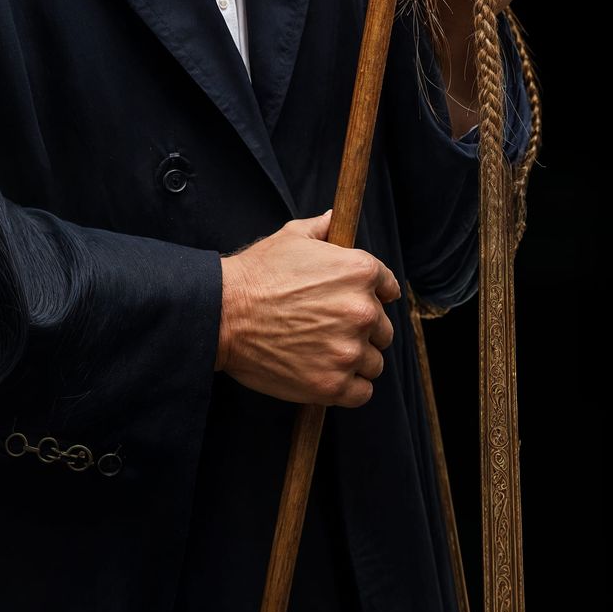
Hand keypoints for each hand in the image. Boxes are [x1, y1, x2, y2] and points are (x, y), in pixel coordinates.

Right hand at [216, 210, 401, 407]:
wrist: (223, 314)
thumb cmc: (257, 274)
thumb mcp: (292, 237)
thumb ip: (321, 228)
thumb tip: (333, 219)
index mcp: (359, 271)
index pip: (389, 288)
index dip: (374, 295)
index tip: (358, 303)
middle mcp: (362, 310)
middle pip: (383, 328)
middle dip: (362, 329)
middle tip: (331, 328)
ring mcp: (349, 351)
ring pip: (374, 362)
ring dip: (356, 360)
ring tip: (325, 352)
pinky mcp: (334, 385)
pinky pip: (362, 392)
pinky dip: (349, 388)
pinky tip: (326, 373)